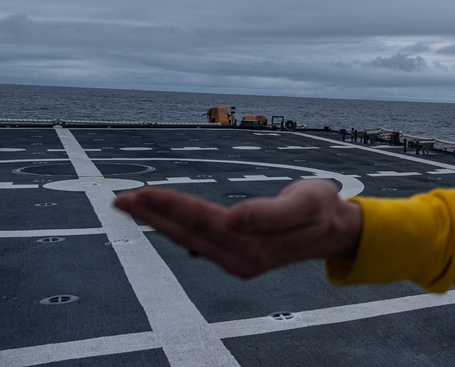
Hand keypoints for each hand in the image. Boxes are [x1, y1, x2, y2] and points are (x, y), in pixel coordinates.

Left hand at [113, 179, 362, 278]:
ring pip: (189, 238)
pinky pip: (198, 240)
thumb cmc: (321, 209)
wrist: (335, 228)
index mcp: (255, 247)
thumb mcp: (305, 204)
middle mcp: (241, 259)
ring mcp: (237, 261)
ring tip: (130, 203)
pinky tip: (161, 216)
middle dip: (154, 215)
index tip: (144, 193)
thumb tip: (232, 219)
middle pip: (188, 233)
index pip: (203, 222)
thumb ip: (270, 213)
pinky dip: (176, 226)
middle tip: (120, 198)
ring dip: (159, 220)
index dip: (172, 207)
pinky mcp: (236, 257)